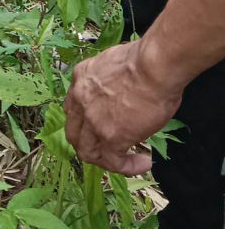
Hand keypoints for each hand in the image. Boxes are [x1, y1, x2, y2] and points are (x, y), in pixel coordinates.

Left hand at [64, 39, 183, 175]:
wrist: (154, 66)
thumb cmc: (146, 60)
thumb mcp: (116, 64)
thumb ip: (110, 81)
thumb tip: (123, 91)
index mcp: (82, 78)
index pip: (73, 107)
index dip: (84, 121)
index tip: (101, 127)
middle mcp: (80, 99)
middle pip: (74, 132)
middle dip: (89, 144)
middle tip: (109, 149)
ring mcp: (92, 120)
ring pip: (88, 152)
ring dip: (105, 160)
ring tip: (126, 161)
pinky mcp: (110, 138)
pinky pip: (114, 162)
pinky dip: (127, 167)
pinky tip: (143, 163)